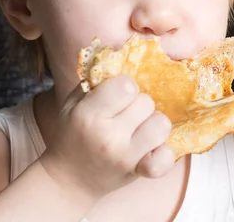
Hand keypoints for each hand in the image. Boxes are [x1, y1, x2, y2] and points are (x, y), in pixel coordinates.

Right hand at [40, 75, 174, 201]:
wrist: (67, 181)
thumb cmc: (72, 135)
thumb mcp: (73, 104)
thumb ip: (95, 80)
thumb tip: (121, 54)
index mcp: (88, 114)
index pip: (126, 85)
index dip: (126, 87)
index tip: (118, 96)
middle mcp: (108, 136)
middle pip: (146, 102)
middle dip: (138, 105)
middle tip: (126, 115)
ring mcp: (125, 156)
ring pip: (161, 124)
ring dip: (153, 124)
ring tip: (140, 129)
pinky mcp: (138, 173)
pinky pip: (166, 158)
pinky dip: (164, 152)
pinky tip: (152, 149)